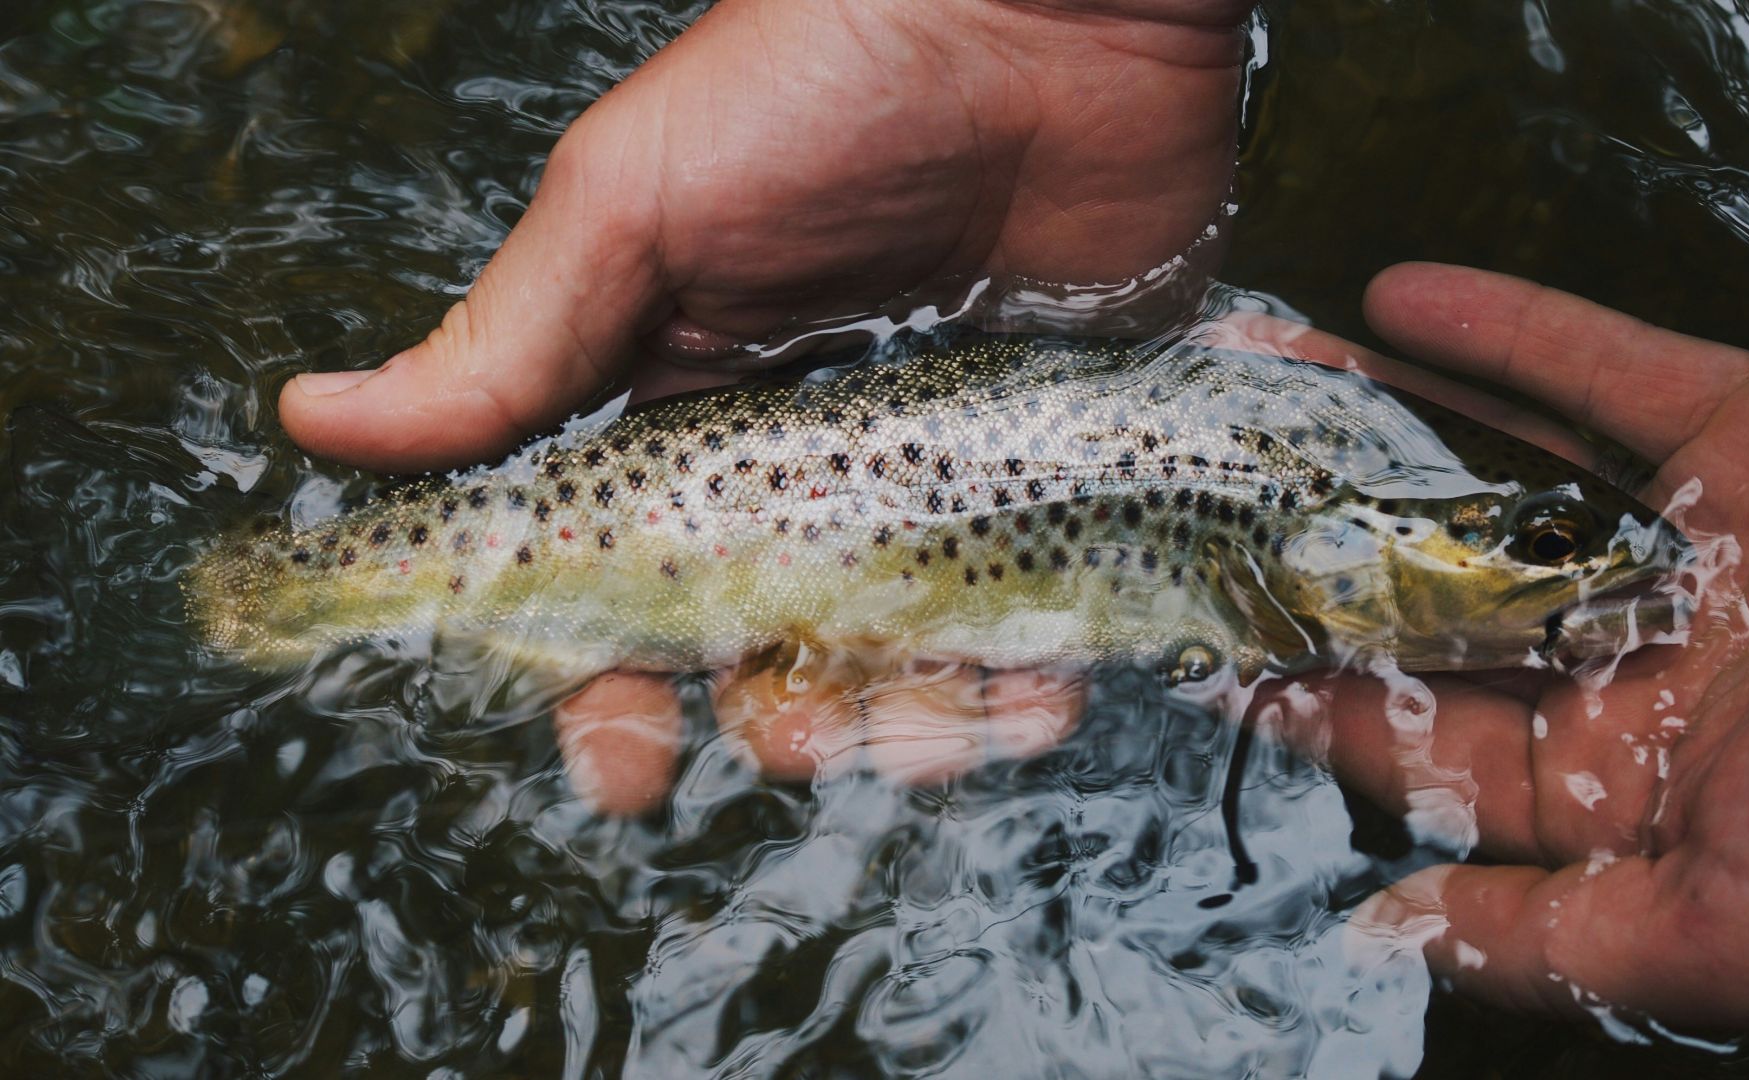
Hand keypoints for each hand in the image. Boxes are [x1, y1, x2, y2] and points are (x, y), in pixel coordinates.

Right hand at [276, 0, 1244, 815]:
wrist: (1051, 9)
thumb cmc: (825, 76)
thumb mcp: (636, 203)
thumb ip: (510, 340)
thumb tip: (321, 421)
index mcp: (682, 409)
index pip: (631, 586)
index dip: (613, 688)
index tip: (626, 766)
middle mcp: (805, 459)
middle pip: (776, 645)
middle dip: (780, 717)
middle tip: (803, 731)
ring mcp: (933, 469)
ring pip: (911, 650)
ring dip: (914, 721)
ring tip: (940, 730)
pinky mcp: (1050, 463)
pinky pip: (1041, 604)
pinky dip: (1037, 668)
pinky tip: (1040, 690)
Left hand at [1240, 263, 1748, 1029]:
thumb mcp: (1730, 929)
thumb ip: (1553, 941)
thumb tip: (1394, 935)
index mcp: (1639, 786)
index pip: (1437, 748)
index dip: (1321, 706)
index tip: (1213, 659)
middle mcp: (1656, 663)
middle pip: (1453, 604)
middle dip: (1334, 562)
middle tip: (1209, 514)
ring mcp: (1700, 542)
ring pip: (1505, 477)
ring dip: (1384, 434)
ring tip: (1267, 400)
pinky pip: (1600, 372)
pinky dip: (1502, 333)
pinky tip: (1393, 302)